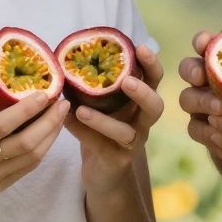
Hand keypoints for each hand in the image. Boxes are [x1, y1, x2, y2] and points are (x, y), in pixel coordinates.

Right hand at [0, 49, 69, 212]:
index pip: (3, 124)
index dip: (27, 109)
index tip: (45, 92)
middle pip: (25, 142)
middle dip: (49, 122)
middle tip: (63, 102)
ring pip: (32, 157)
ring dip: (51, 136)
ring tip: (61, 116)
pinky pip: (27, 168)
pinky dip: (42, 150)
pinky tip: (49, 134)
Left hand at [65, 45, 164, 196]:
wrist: (103, 174)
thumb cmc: (101, 129)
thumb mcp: (101, 104)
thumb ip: (94, 84)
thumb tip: (66, 55)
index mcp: (140, 103)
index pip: (154, 80)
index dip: (152, 65)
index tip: (141, 48)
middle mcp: (142, 122)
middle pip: (155, 107)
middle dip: (143, 92)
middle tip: (126, 81)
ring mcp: (132, 144)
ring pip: (127, 133)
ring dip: (104, 120)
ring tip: (81, 110)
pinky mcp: (116, 161)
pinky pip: (102, 147)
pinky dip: (82, 133)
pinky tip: (66, 122)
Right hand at [178, 12, 221, 146]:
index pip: (205, 44)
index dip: (202, 40)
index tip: (207, 42)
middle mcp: (206, 80)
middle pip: (187, 67)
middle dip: (192, 69)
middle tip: (202, 75)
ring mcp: (200, 105)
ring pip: (186, 98)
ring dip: (201, 100)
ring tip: (221, 108)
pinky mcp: (202, 130)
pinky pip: (194, 127)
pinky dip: (204, 128)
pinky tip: (218, 130)